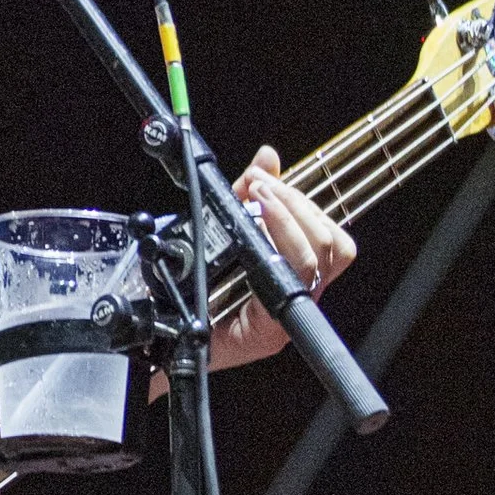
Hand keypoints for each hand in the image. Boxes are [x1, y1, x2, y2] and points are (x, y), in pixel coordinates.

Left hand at [210, 147, 355, 370]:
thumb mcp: (220, 231)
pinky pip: (286, 287)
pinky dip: (275, 247)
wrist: (161, 337)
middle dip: (294, 203)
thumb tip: (268, 157)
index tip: (267, 178)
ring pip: (315, 262)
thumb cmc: (193, 289)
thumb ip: (245, 195)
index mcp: (294, 274)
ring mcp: (285, 316)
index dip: (306, 203)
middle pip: (328, 245)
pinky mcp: (267, 332)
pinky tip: (253, 229)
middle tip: (258, 186)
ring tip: (256, 202)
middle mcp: (298, 296)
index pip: (332, 239)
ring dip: (287, 220)